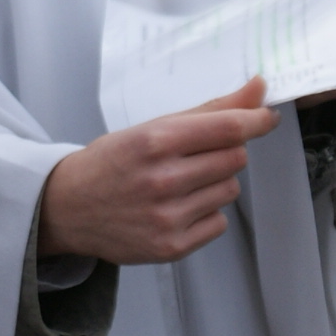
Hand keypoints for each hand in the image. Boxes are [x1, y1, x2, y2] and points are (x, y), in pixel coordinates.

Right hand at [37, 78, 275, 264]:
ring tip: (181, 183)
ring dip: (216, 182)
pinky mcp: (172, 247)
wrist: (69, 208)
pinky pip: (219, 222)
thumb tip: (258, 88)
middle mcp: (163, 180)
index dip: (256, 120)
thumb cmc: (112, 162)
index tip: (267, 117)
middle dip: (224, 152)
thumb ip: (209, 110)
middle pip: (235, 158)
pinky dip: (206, 212)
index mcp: (155, 142)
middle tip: (196, 155)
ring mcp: (168, 217)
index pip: (228, 128)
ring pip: (230, 190)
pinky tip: (178, 208)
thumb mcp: (151, 128)